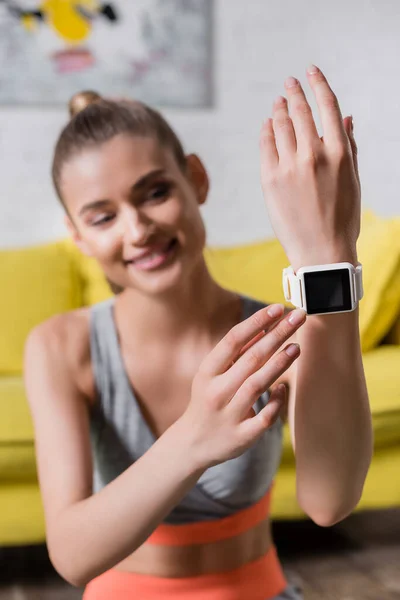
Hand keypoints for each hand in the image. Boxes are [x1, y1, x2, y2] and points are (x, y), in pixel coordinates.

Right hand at [181, 304, 305, 469]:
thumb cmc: (207, 401)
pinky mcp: (241, 437)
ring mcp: (228, 415)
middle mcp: (216, 392)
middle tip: (298, 317)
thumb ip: (236, 353)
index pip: (233, 340)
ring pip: (257, 385)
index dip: (257, 322)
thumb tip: (264, 325)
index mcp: (207, 372)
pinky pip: (264, 417)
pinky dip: (275, 401)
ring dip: (279, 364)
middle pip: (250, 358)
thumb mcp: (212, 375)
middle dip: (276, 335)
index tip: (278, 308)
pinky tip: (284, 387)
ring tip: (296, 346)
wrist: (192, 443)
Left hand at [260, 64, 360, 271]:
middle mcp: (314, 154)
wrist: (320, 251)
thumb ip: (348, 145)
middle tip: (288, 83)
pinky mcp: (270, 180)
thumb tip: (347, 117)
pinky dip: (266, 130)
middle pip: (300, 111)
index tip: (310, 72)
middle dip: (294, 92)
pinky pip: (265, 145)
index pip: (327, 106)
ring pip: (280, 125)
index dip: (317, 83)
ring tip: (277, 103)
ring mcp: (289, 167)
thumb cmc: (342, 217)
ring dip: (278, 109)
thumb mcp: (353, 180)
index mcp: (339, 152)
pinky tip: (268, 125)